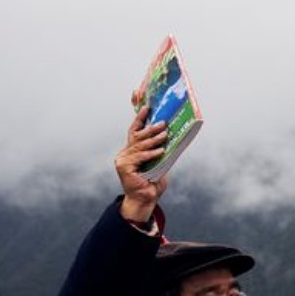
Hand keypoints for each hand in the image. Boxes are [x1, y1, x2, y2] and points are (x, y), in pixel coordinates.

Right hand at [116, 96, 169, 224]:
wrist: (146, 200)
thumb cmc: (153, 182)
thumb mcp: (160, 162)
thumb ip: (160, 149)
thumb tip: (171, 133)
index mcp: (133, 149)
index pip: (135, 127)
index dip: (138, 112)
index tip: (140, 95)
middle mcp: (126, 152)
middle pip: (137, 134)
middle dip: (149, 126)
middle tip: (162, 121)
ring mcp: (123, 159)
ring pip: (139, 144)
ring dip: (153, 138)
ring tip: (164, 133)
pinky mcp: (124, 167)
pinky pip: (140, 157)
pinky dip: (151, 153)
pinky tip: (161, 151)